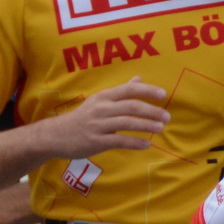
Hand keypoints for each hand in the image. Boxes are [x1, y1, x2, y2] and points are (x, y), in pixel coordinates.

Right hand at [42, 77, 169, 157]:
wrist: (55, 135)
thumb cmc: (83, 117)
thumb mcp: (99, 100)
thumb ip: (121, 91)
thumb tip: (139, 79)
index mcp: (104, 97)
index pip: (128, 90)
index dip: (147, 90)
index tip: (163, 94)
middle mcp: (101, 108)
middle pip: (131, 106)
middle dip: (152, 110)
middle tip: (167, 116)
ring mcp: (98, 125)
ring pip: (127, 123)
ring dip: (146, 125)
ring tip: (161, 128)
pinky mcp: (96, 141)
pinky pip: (119, 141)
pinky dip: (135, 142)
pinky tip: (147, 144)